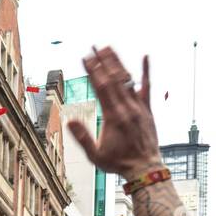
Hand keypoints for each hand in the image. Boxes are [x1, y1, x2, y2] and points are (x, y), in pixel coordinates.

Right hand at [66, 48, 160, 178]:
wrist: (144, 168)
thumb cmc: (118, 163)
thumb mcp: (95, 155)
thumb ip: (83, 138)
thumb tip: (69, 122)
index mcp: (113, 117)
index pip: (101, 88)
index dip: (93, 71)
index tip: (86, 58)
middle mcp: (127, 108)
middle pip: (113, 79)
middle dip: (102, 62)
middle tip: (94, 47)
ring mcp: (138, 107)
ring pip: (127, 80)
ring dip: (117, 63)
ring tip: (108, 48)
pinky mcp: (147, 109)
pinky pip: (147, 87)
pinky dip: (146, 72)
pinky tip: (145, 57)